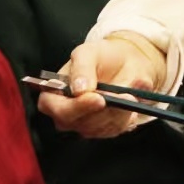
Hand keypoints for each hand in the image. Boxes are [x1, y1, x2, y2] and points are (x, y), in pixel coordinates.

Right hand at [37, 34, 165, 138]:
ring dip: (118, 113)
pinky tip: (128, 104)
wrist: (122, 63)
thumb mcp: (89, 52)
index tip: (99, 98)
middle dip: (104, 111)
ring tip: (129, 95)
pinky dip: (124, 118)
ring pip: (99, 128)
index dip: (77, 107)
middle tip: (126, 96)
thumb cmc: (100, 57)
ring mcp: (82, 124)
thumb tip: (79, 89)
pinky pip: (112, 130)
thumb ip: (82, 67)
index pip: (57, 108)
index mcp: (53, 92)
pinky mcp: (100, 130)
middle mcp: (64, 112)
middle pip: (79, 123)